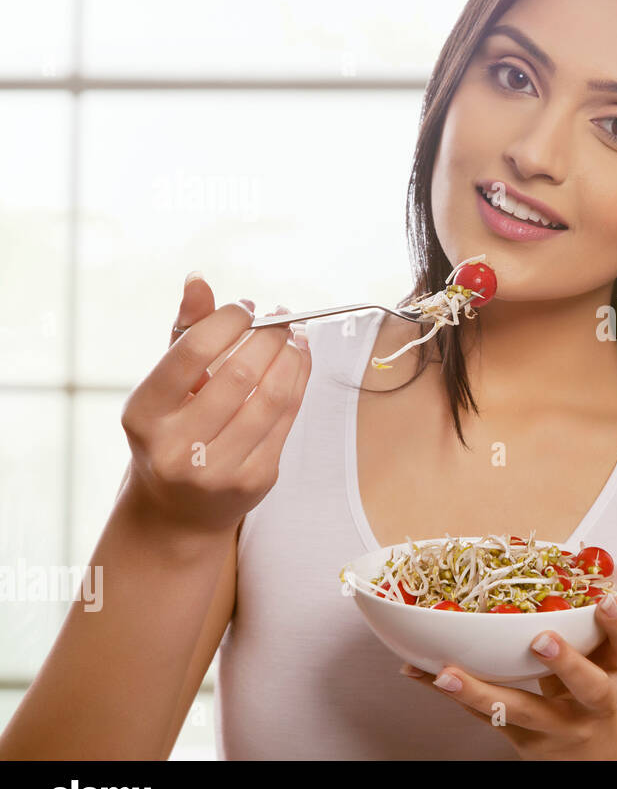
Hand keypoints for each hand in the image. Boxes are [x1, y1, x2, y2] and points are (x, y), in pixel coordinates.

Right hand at [118, 272, 311, 533]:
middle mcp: (175, 447)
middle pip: (239, 374)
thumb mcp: (167, 384)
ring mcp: (216, 469)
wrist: (179, 509)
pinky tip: (300, 360)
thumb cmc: (173, 429)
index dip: (227, 321)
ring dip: (292, 357)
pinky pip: (288, 420)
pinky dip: (301, 382)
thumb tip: (199, 279)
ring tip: (295, 335)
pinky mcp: (254, 480)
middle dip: (268, 336)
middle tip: (280, 317)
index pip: (190, 353)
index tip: (247, 306)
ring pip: (271, 398)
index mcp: (143, 415)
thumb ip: (184, 331)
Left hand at [402, 593, 616, 759]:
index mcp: (612, 670)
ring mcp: (559, 727)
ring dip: (480, 690)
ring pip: (522, 710)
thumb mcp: (602, 662)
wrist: (603, 758)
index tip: (604, 600)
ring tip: (448, 673)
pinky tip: (423, 675)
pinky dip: (453, 694)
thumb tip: (554, 562)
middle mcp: (592, 702)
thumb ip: (584, 625)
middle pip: (587, 686)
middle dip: (566, 662)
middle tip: (542, 640)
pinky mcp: (526, 742)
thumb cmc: (594, 695)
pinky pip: (487, 717)